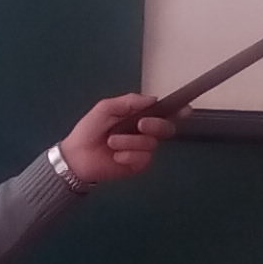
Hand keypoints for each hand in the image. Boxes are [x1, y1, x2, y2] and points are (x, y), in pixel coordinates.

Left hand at [58, 93, 175, 185]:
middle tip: (140, 125)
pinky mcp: (139, 165)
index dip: (177, 111)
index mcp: (138, 116)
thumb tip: (152, 98)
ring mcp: (143, 149)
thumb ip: (129, 101)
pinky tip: (116, 156)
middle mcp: (144, 133)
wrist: (77, 155)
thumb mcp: (106, 108)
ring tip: (112, 142)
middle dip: (156, 125)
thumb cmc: (90, 130)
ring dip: (130, 142)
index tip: (185, 109)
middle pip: (166, 128)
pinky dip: (128, 155)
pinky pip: (144, 158)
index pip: (162, 113)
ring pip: (151, 144)